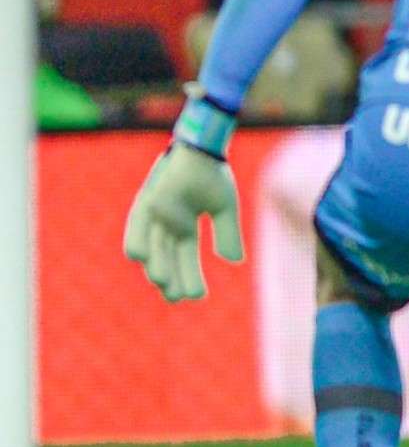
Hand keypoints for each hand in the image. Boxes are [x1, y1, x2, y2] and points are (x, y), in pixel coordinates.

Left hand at [123, 144, 244, 301]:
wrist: (203, 149)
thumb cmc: (213, 175)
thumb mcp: (225, 209)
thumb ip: (227, 234)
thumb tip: (234, 262)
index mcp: (185, 225)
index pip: (186, 257)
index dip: (191, 276)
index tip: (198, 296)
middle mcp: (166, 224)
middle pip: (167, 258)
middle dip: (172, 278)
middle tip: (177, 297)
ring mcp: (154, 215)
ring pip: (151, 247)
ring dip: (156, 265)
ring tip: (163, 283)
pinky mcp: (146, 203)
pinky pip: (136, 226)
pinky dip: (137, 242)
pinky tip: (142, 258)